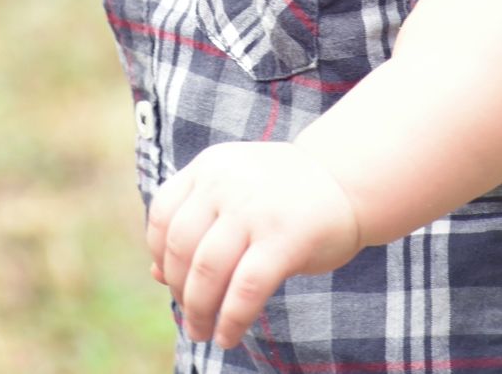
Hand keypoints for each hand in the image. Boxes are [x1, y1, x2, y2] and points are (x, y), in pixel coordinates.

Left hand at [145, 140, 360, 350]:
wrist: (346, 180)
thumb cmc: (283, 195)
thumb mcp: (234, 195)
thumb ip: (198, 225)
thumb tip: (155, 275)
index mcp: (209, 166)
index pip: (162, 213)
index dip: (158, 255)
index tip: (171, 281)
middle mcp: (225, 181)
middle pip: (180, 246)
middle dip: (180, 290)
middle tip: (190, 317)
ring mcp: (254, 208)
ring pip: (208, 270)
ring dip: (199, 311)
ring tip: (203, 333)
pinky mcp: (284, 238)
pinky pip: (245, 289)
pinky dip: (231, 319)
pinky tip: (228, 336)